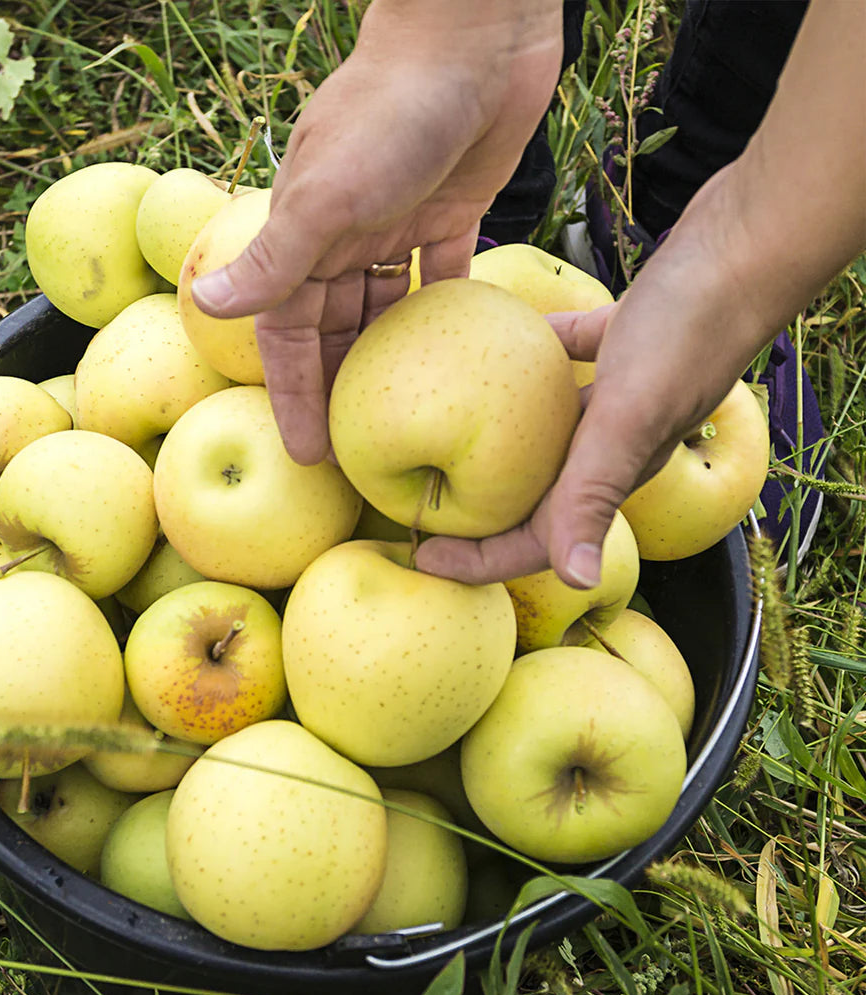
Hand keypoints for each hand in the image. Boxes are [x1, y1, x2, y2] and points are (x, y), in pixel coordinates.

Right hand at [189, 0, 561, 464]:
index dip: (293, 391)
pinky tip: (450, 355)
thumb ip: (275, 255)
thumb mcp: (328, 193)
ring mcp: (397, 223)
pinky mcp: (450, 211)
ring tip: (395, 416)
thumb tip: (210, 306)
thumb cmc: (394, 110)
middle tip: (352, 452)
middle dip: (336, 387)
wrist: (472, 34)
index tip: (304, 449)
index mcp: (306, 235)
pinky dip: (440, 311)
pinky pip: (441, 276)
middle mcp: (344, 235)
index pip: (287, 331)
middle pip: (332, 329)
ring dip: (384, 358)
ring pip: (381, 309)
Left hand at [415, 222, 767, 586]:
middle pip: (529, 497)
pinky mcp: (612, 347)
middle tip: (412, 509)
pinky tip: (478, 349)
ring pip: (537, 436)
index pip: (538, 541)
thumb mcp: (629, 417)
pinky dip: (519, 365)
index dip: (477, 560)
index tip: (419, 558)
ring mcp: (611, 397)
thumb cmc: (689, 332)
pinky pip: (552, 364)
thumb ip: (594, 495)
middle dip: (472, 514)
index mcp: (608, 474)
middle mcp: (607, 444)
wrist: (746, 249)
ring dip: (488, 445)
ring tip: (427, 439)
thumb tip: (577, 581)